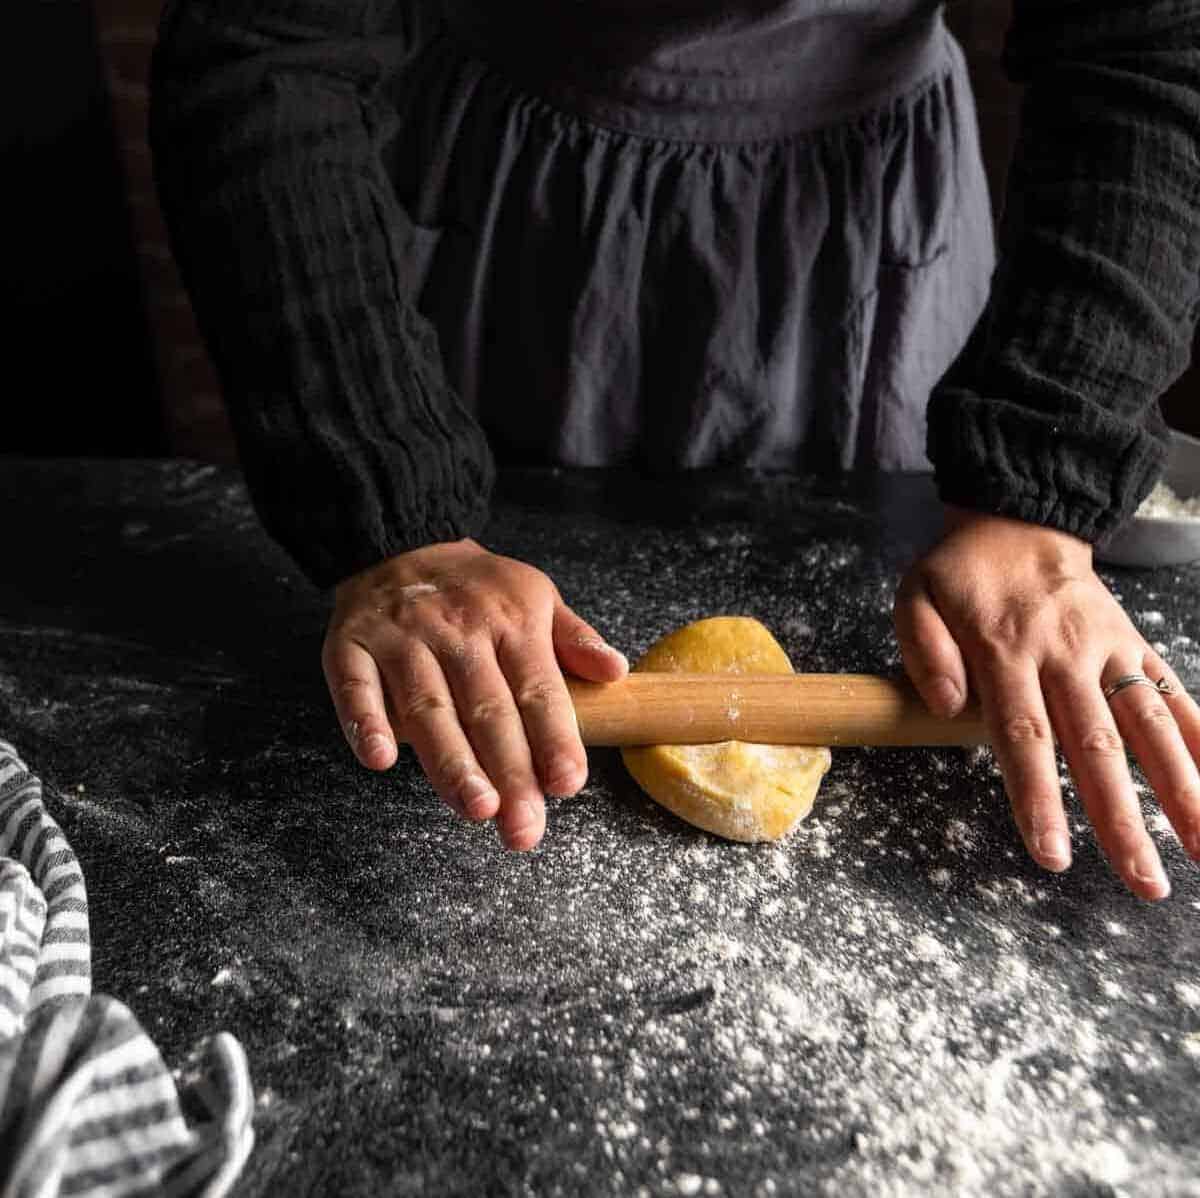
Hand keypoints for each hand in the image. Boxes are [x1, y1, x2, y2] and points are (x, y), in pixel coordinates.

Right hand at [322, 539, 627, 849]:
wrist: (401, 543)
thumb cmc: (478, 587)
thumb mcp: (537, 596)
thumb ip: (575, 639)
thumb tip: (615, 672)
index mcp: (511, 621)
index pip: (537, 689)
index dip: (554, 738)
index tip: (567, 784)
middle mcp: (458, 630)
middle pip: (486, 710)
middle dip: (508, 773)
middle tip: (523, 827)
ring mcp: (401, 638)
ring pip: (427, 707)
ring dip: (450, 761)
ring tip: (476, 809)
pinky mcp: (350, 645)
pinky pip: (355, 687)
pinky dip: (365, 722)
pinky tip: (380, 760)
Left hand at [895, 506, 1199, 900]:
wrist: (1020, 523)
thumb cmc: (960, 575)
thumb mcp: (915, 597)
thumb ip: (924, 651)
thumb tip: (947, 708)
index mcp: (1006, 651)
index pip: (1024, 736)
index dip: (1039, 797)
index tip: (1053, 853)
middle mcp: (1066, 656)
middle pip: (1097, 746)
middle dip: (1122, 818)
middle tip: (1143, 882)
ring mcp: (1109, 651)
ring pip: (1150, 726)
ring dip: (1181, 790)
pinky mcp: (1135, 646)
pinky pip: (1173, 693)